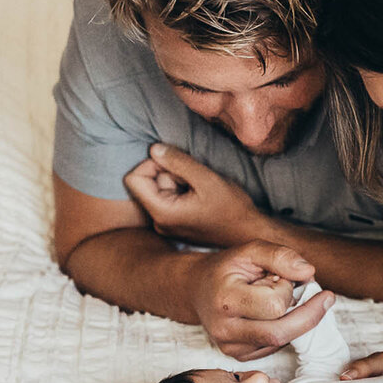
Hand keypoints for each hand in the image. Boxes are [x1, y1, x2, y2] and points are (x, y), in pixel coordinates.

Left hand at [125, 143, 262, 247]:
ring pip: (159, 189)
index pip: (134, 179)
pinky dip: (182, 191)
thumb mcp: (207, 179)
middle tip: (195, 180)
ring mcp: (166, 225)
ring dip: (178, 182)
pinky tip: (201, 197)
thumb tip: (154, 148)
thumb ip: (178, 162)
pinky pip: (169, 199)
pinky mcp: (175, 224)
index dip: (151, 164)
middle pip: (147, 183)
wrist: (249, 234)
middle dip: (169, 174)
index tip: (177, 165)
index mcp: (162, 213)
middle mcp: (158, 222)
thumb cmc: (232, 210)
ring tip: (201, 190)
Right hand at [187, 240, 329, 359]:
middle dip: (307, 313)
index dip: (286, 290)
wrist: (199, 289)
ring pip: (283, 341)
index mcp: (225, 300)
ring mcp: (231, 347)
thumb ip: (280, 256)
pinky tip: (277, 314)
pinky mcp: (240, 356)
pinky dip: (287, 329)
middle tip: (317, 294)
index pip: (274, 306)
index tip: (281, 277)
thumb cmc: (227, 269)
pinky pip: (277, 347)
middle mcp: (225, 330)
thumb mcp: (250, 251)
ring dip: (297, 320)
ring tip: (285, 300)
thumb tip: (308, 271)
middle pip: (281, 332)